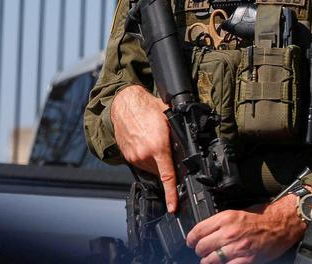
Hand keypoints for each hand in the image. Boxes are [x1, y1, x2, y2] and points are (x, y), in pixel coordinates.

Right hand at [109, 84, 177, 211]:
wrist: (124, 104)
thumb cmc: (147, 108)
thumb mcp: (169, 119)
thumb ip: (178, 137)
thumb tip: (188, 151)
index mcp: (158, 147)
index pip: (168, 177)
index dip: (172, 194)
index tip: (173, 207)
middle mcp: (145, 155)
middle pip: (160, 172)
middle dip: (166, 165)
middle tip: (166, 148)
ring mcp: (134, 157)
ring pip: (150, 168)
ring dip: (155, 161)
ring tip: (154, 141)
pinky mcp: (127, 156)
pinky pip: (141, 163)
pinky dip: (146, 158)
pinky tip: (146, 143)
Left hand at [187, 195, 306, 263]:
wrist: (280, 224)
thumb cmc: (261, 217)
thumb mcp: (237, 212)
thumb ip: (220, 222)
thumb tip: (205, 232)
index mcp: (226, 218)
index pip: (198, 230)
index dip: (191, 239)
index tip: (190, 242)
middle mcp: (229, 232)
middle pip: (202, 247)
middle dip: (199, 251)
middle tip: (201, 252)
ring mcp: (237, 247)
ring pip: (210, 260)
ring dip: (207, 261)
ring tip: (209, 260)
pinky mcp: (246, 259)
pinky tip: (221, 263)